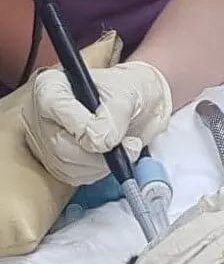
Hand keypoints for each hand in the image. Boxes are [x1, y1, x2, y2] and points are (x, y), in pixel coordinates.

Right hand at [23, 61, 171, 185]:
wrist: (140, 103)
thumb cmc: (129, 90)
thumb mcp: (127, 92)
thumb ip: (113, 115)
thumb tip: (101, 143)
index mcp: (53, 87)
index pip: (56, 108)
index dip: (85, 125)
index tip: (110, 135)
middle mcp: (43, 115)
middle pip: (61, 145)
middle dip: (99, 151)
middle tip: (129, 145)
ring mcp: (47, 141)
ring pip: (68, 165)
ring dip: (103, 163)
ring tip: (126, 146)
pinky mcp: (57, 162)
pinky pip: (75, 176)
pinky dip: (100, 171)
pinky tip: (113, 156)